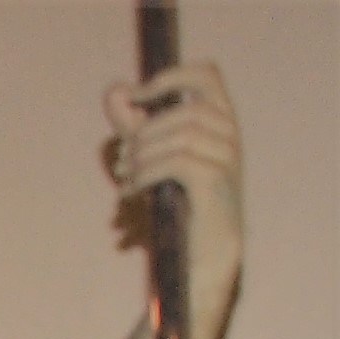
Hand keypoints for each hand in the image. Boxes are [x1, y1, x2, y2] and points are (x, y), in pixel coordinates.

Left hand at [108, 63, 241, 286]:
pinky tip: (131, 193)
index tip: (137, 95)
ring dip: (141, 156)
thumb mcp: (151, 159)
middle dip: (142, 134)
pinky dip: (146, 174)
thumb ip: (133, 125)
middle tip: (121, 163)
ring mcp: (227, 157)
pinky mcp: (216, 183)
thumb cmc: (178, 203)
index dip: (171, 76)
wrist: (200, 255)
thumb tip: (115, 90)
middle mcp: (229, 133)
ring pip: (179, 135)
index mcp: (219, 120)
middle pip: (182, 111)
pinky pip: (177, 162)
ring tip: (125, 180)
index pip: (207, 74)